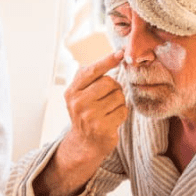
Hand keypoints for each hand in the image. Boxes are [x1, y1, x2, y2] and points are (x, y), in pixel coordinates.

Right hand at [32, 50, 127, 195]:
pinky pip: (123, 111)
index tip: (120, 53)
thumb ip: (91, 76)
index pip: (92, 71)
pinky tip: (112, 119)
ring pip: (118, 96)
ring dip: (119, 102)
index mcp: (72, 91)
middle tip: (108, 97)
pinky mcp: (101, 128)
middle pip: (109, 82)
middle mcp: (78, 102)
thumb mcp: (80, 94)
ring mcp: (89, 116)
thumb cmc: (87, 112)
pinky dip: (122, 114)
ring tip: (109, 109)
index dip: (108, 60)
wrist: (84, 143)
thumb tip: (116, 56)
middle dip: (114, 88)